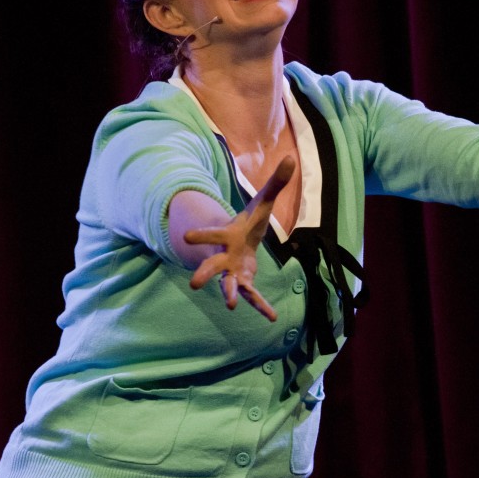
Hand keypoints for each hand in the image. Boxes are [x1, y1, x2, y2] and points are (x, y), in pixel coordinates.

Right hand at [184, 156, 295, 319]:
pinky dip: (261, 306)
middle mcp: (225, 256)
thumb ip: (276, 183)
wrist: (240, 241)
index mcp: (227, 236)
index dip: (201, 234)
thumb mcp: (263, 202)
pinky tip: (273, 318)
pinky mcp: (244, 282)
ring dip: (230, 294)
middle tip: (194, 284)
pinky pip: (252, 296)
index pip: (212, 234)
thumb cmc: (249, 221)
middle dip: (204, 273)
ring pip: (228, 285)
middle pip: (212, 266)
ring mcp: (232, 272)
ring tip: (229, 306)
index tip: (186, 236)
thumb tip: (292, 159)